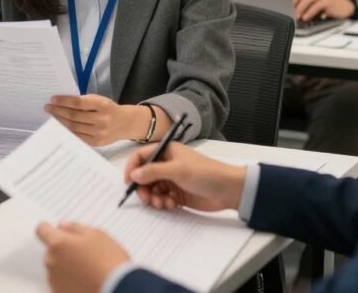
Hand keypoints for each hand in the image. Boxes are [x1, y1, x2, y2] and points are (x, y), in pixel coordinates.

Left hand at [36, 222, 129, 292]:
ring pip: (56, 266)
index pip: (41, 229)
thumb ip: (75, 228)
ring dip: (66, 265)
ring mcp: (54, 280)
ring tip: (88, 269)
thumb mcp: (97, 235)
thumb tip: (63, 226)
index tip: (57, 231)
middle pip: (51, 250)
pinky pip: (60, 282)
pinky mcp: (59, 292)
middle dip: (63, 249)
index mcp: (58, 243)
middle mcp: (51, 261)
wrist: (118, 288)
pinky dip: (69, 280)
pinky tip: (85, 280)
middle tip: (84, 252)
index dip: (50, 229)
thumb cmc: (109, 262)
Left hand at [44, 95, 139, 145]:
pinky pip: (77, 137)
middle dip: (58, 111)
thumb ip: (83, 102)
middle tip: (48, 107)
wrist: (125, 123)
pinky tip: (60, 126)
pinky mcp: (96, 142)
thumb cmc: (108, 109)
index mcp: (102, 105)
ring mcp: (99, 133)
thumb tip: (61, 104)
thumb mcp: (99, 100)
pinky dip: (67, 131)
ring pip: (74, 127)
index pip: (78, 103)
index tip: (52, 99)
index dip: (64, 101)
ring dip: (60, 121)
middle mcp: (101, 119)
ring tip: (52, 116)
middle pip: (74, 116)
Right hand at [123, 142, 245, 211]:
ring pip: (152, 189)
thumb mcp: (178, 170)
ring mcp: (172, 180)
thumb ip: (153, 171)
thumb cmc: (205, 173)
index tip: (128, 182)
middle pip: (144, 176)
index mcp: (166, 151)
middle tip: (146, 199)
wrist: (229, 190)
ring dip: (154, 198)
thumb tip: (133, 175)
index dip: (132, 168)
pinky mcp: (178, 194)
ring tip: (162, 203)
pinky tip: (171, 204)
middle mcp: (167, 164)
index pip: (141, 156)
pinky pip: (162, 198)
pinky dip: (163, 203)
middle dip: (144, 188)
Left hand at [292, 0, 354, 20]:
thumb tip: (291, 13)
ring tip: (296, 16)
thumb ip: (303, 7)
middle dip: (293, 5)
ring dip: (301, 9)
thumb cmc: (326, 7)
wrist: (344, 7)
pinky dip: (310, 12)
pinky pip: (317, 6)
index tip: (284, 9)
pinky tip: (306, 17)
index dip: (289, 1)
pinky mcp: (328, 0)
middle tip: (289, 13)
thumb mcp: (313, 6)